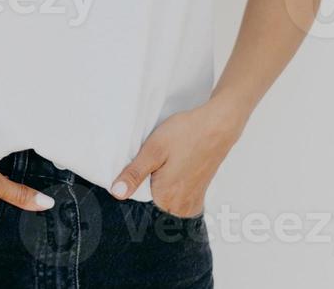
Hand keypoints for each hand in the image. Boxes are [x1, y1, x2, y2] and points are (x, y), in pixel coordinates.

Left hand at [109, 103, 244, 217]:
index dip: (138, 178)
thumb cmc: (186, 134)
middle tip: (161, 159)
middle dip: (152, 181)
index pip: (139, 197)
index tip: (148, 162)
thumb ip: (134, 174)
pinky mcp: (200, 194)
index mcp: (167, 199)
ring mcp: (193, 202)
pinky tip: (178, 165)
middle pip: (154, 199)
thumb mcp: (153, 150)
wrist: (217, 126)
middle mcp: (181, 207)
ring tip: (172, 161)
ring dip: (164, 181)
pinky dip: (175, 181)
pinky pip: (178, 194)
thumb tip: (117, 192)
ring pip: (166, 196)